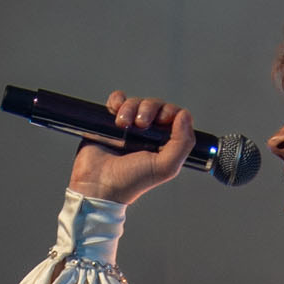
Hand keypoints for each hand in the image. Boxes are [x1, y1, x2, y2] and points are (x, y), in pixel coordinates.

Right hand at [68, 94, 196, 204]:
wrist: (99, 184)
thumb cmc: (131, 180)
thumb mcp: (165, 167)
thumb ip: (182, 144)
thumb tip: (185, 115)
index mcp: (164, 142)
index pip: (174, 115)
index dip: (170, 112)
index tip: (161, 120)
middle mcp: (148, 133)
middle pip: (155, 105)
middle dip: (148, 109)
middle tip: (140, 124)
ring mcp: (129, 127)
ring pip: (136, 102)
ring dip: (130, 107)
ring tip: (122, 124)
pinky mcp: (110, 122)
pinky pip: (117, 100)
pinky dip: (117, 100)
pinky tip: (114, 110)